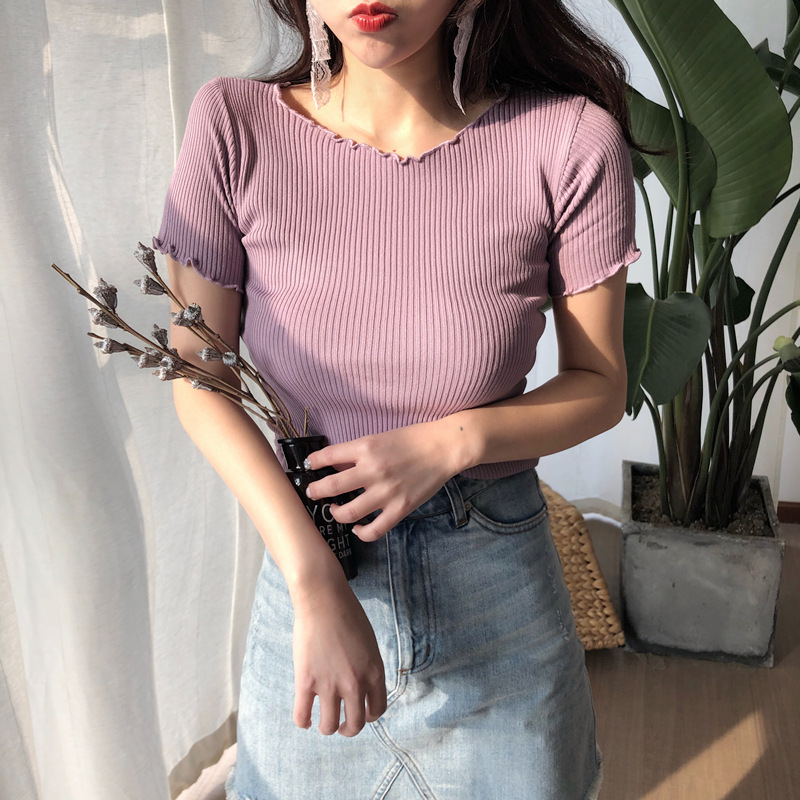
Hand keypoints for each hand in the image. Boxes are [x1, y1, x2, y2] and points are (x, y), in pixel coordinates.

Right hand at [292, 579, 386, 736]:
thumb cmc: (347, 615)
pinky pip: (302, 716)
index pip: (378, 709)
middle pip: (355, 724)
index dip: (369, 716)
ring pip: (329, 726)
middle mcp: (355, 683)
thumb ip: (368, 667)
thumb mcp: (369, 643)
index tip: (361, 714)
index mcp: (374, 672)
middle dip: (348, 729)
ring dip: (327, 728)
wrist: (323, 600)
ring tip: (323, 724)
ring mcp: (330, 684)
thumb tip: (362, 688)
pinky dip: (303, 722)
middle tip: (342, 726)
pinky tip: (305, 719)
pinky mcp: (306, 682)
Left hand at [304, 420, 466, 540]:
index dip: (313, 463)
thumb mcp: (380, 437)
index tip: (309, 467)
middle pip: (331, 487)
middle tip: (312, 493)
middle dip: (315, 491)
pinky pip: (374, 530)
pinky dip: (361, 533)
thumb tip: (335, 465)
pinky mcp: (400, 508)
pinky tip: (357, 528)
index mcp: (366, 448)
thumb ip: (357, 453)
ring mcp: (386, 492)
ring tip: (333, 510)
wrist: (444, 447)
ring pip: (348, 513)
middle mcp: (373, 470)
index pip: (328, 456)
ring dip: (335, 513)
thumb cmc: (413, 439)